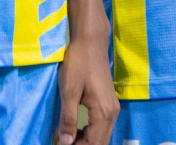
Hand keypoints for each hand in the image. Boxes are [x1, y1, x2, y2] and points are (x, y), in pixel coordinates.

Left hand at [56, 27, 117, 144]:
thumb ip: (68, 118)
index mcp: (103, 113)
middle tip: (63, 143)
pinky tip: (77, 129)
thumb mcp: (68, 91)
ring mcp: (112, 108)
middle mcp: (112, 113)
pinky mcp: (109, 102)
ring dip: (86, 140)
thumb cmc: (78, 63)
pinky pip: (102, 125)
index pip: (93, 143)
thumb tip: (65, 142)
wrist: (90, 42)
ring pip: (102, 135)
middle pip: (100, 142)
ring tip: (67, 139)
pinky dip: (90, 132)